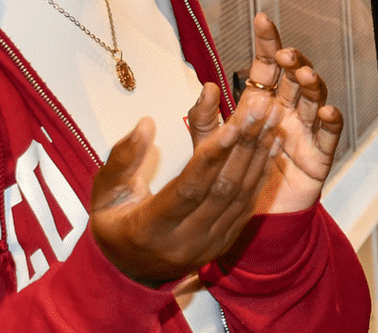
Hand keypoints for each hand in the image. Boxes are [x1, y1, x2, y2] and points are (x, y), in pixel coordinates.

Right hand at [89, 98, 284, 285]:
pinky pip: (247, 206)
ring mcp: (208, 245)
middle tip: (263, 106)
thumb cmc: (113, 222)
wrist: (129, 271)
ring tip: (273, 115)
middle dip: (245, 144)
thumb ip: (122, 158)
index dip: (212, 156)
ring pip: (241, 195)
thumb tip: (145, 123)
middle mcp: (185, 241)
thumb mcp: (104, 192)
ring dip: (259, 153)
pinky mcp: (224, 243)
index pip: (189, 188)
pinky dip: (261, 172)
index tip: (233, 124)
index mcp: (150, 228)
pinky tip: (271, 143)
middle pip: (223, 188)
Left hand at [188, 13, 343, 216]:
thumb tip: (207, 87)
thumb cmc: (230, 179)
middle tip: (283, 54)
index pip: (267, 68)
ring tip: (303, 75)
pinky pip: (329, 135)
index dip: (266, 44)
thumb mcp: (209, 148)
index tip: (261, 20)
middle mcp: (286, 113)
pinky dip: (331, 121)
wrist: (245, 221)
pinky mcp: (318, 157)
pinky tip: (326, 111)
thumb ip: (204, 120)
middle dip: (292, 61)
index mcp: (261, 105)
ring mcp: (304, 133)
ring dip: (311, 84)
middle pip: (294, 78)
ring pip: (314, 99)